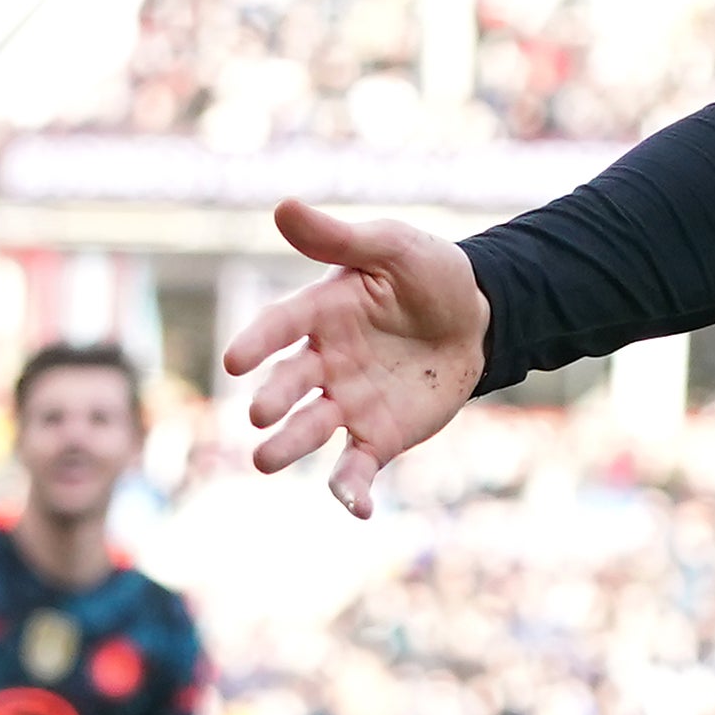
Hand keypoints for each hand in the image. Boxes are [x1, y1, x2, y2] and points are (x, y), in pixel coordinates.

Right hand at [222, 201, 489, 517]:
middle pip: (291, 382)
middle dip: (275, 398)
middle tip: (262, 412)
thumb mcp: (392, 247)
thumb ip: (340, 238)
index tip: (235, 360)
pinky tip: (355, 508)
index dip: (259, 342)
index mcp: (322, 313)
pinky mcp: (376, 435)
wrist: (478, 318)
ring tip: (265, 460)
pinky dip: (350, 489)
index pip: (282, 326)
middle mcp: (324, 361)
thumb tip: (283, 206)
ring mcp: (346, 401)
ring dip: (289, 444)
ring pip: (310, 427)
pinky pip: (356, 465)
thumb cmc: (429, 276)